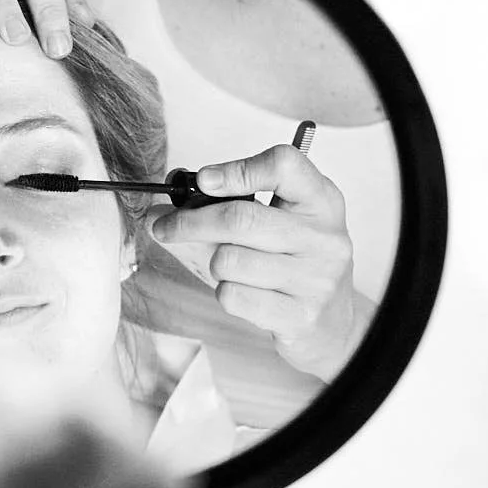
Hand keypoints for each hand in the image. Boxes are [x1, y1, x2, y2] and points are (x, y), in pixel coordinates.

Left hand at [148, 142, 369, 379]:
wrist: (331, 321)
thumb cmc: (290, 263)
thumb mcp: (274, 223)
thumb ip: (222, 207)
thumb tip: (156, 212)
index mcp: (321, 200)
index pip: (284, 165)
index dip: (237, 170)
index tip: (203, 179)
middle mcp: (325, 236)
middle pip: (240, 218)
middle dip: (189, 222)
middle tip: (162, 226)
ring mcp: (317, 277)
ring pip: (229, 260)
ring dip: (212, 264)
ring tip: (228, 268)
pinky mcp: (301, 314)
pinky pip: (233, 296)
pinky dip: (224, 292)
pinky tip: (243, 292)